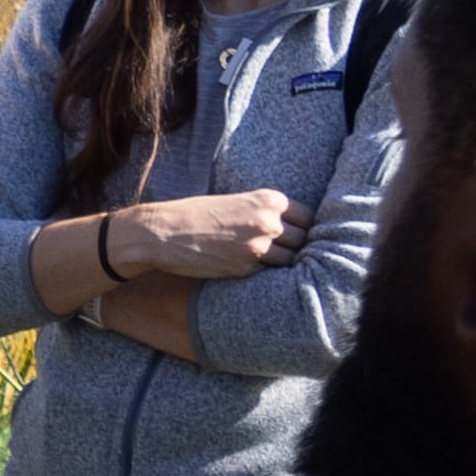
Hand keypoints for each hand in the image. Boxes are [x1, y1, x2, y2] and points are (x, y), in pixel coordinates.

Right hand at [103, 189, 301, 285]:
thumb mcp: (237, 201)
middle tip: (287, 253)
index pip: (309, 217)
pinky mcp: (245, 268)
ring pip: (291, 261)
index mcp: (269, 200)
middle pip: (304, 240)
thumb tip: (290, 229)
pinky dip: (266, 274)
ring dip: (283, 264)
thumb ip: (264, 212)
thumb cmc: (198, 214)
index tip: (299, 236)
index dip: (305, 229)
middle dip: (297, 248)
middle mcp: (268, 222)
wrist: (166, 231)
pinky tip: (254, 270)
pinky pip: (269, 274)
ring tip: (272, 264)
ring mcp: (258, 247)